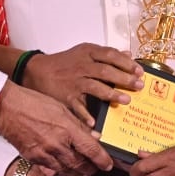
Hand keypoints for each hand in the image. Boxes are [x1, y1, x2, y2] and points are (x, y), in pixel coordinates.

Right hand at [0, 82, 113, 175]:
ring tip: (84, 170)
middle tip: (97, 167)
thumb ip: (78, 124)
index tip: (108, 164)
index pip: (91, 150)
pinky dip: (62, 170)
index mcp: (67, 128)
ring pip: (68, 171)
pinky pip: (53, 169)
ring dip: (78, 172)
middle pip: (81, 165)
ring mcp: (45, 153)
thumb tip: (94, 135)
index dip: (103, 160)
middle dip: (92, 169)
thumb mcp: (62, 108)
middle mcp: (57, 144)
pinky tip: (65, 166)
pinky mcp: (34, 158)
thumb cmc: (33, 103)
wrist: (7, 108)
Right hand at [23, 44, 144, 125]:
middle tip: (138, 86)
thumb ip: (106, 54)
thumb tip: (128, 55)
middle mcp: (81, 66)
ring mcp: (73, 82)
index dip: (126, 63)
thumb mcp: (84, 52)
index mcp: (87, 53)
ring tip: (126, 100)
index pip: (110, 55)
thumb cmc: (64, 63)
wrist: (35, 71)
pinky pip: (78, 107)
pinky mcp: (65, 97)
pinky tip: (96, 123)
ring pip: (95, 87)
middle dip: (124, 78)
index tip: (139, 71)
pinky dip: (86, 115)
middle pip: (106, 71)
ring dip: (111, 94)